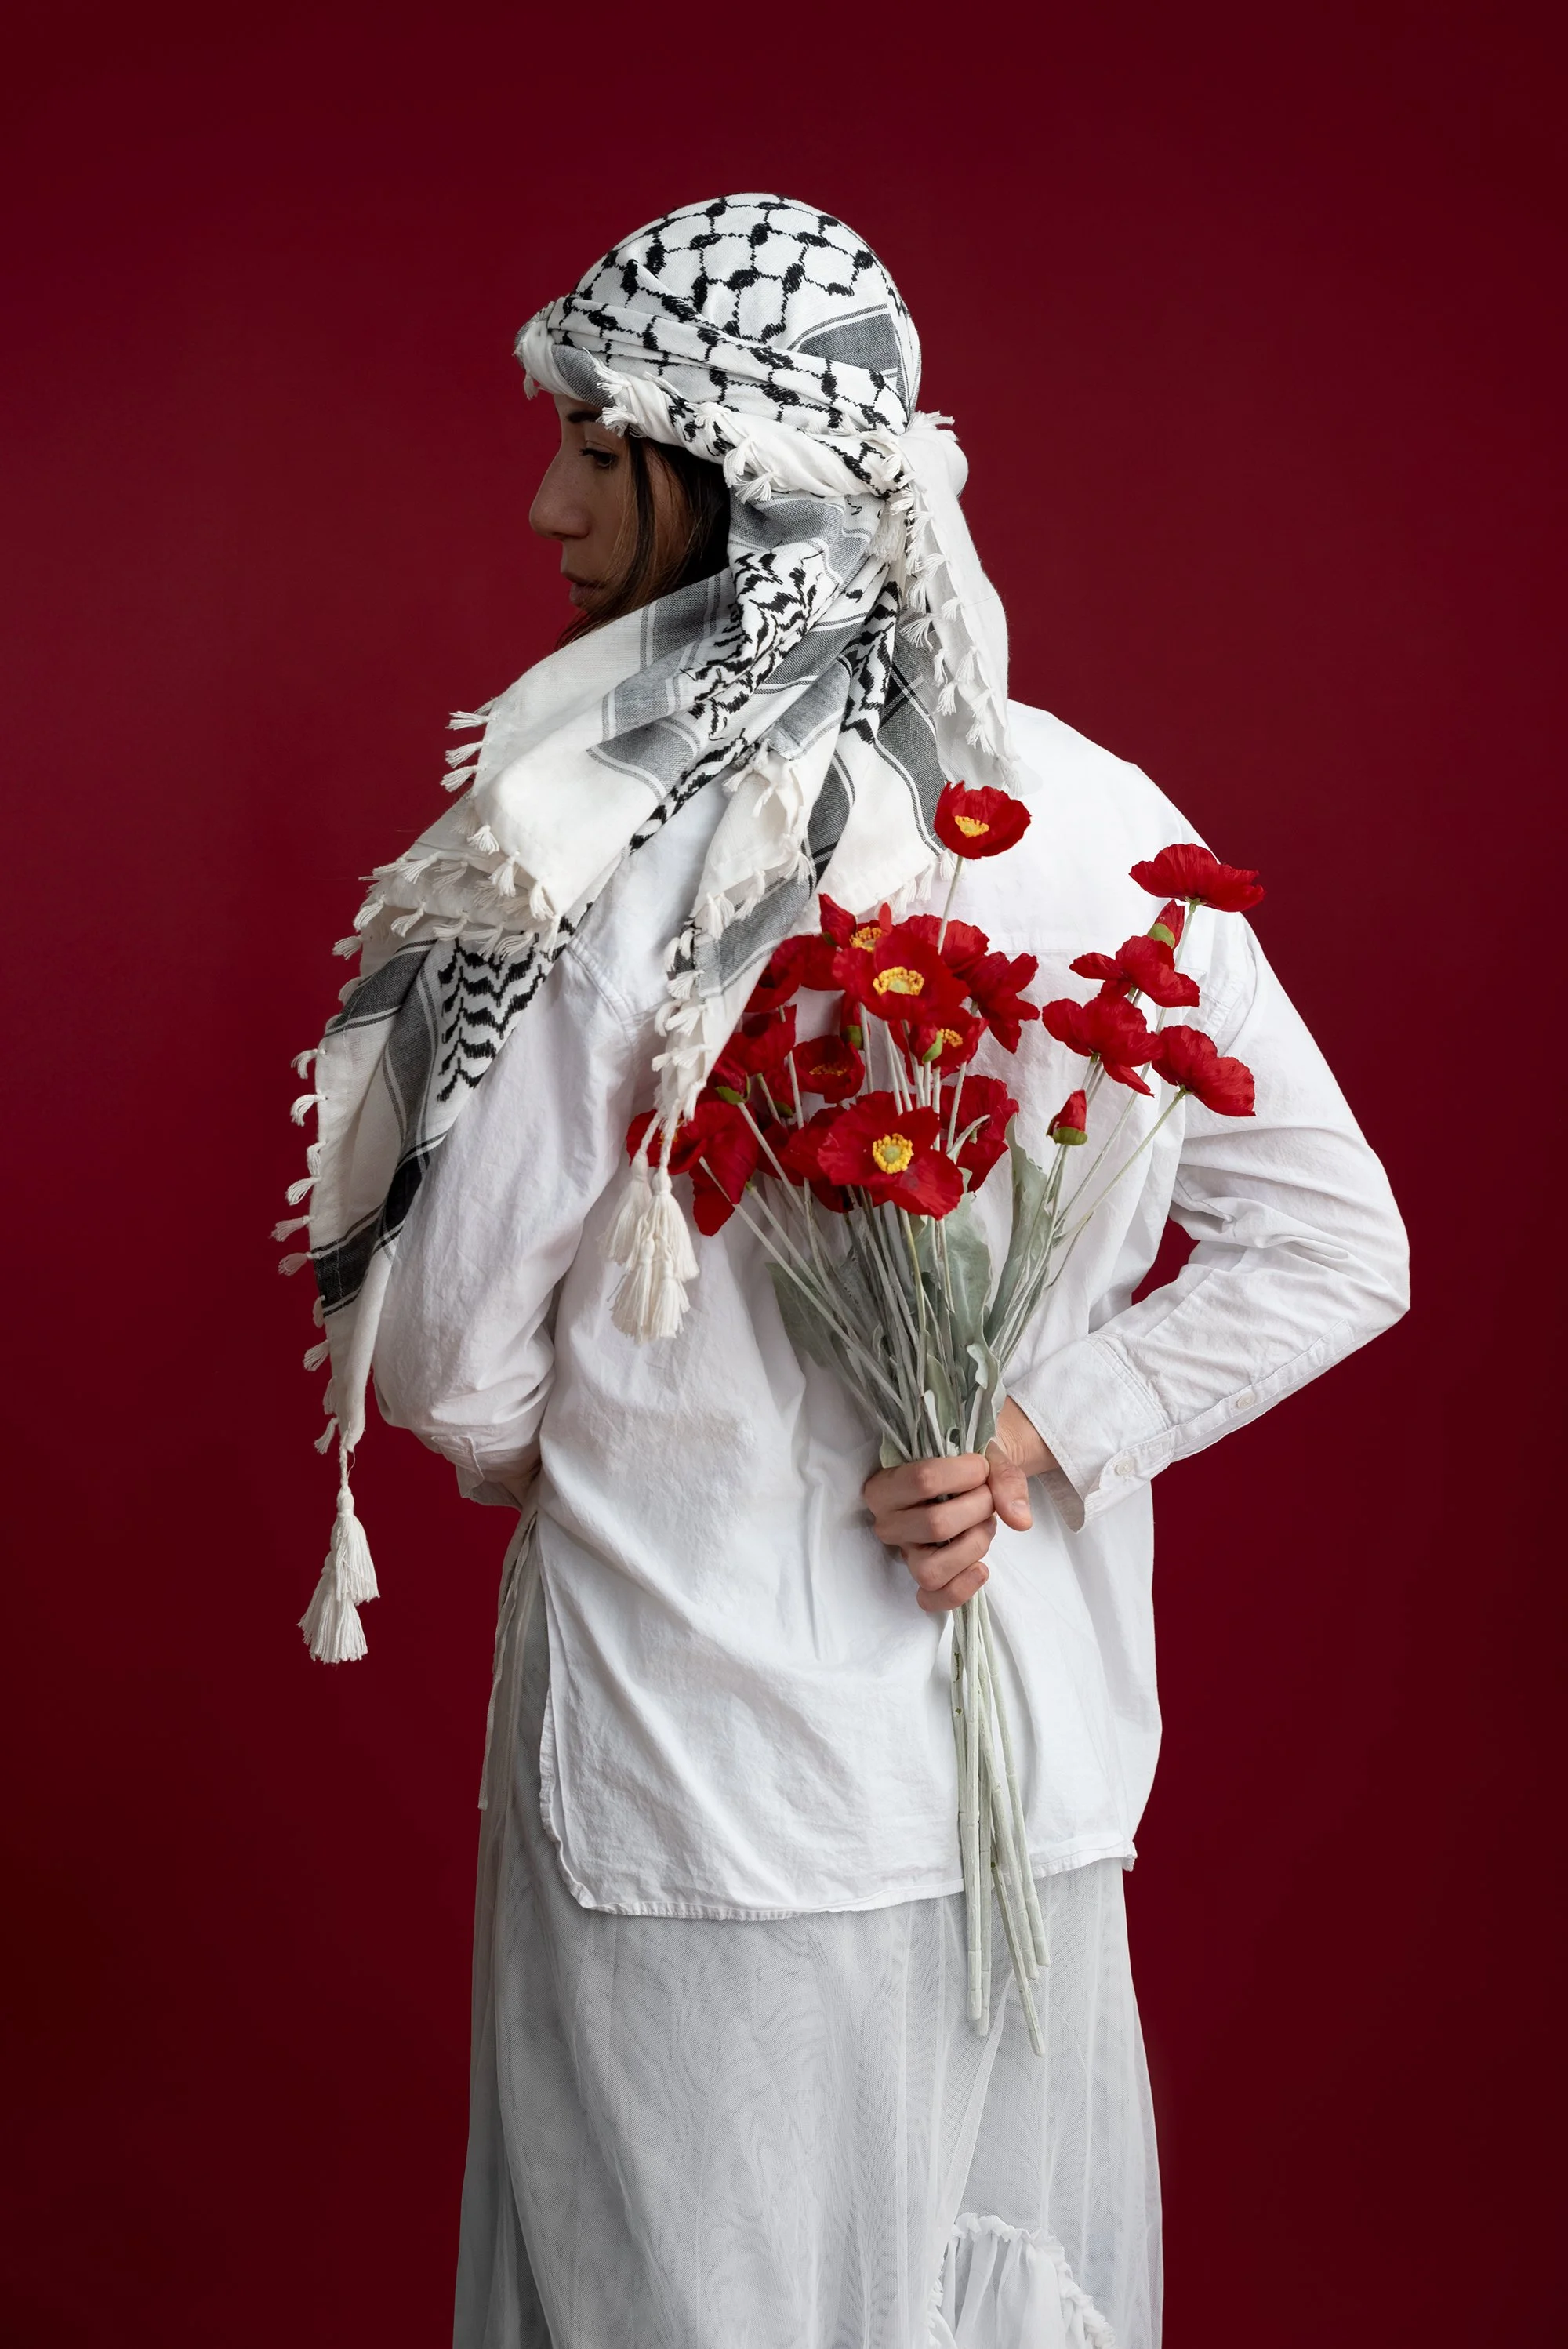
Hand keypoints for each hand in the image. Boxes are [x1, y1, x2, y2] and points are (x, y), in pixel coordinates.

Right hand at [862, 1399, 1055, 1613]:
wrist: (974, 1478)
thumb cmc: (968, 1466)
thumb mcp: (986, 1457)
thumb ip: (1005, 1479)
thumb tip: (1019, 1520)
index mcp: (885, 1484)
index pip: (923, 1480)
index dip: (966, 1474)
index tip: (981, 1467)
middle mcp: (887, 1523)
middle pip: (935, 1525)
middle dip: (977, 1509)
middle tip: (988, 1497)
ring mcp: (904, 1554)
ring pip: (930, 1569)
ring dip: (972, 1546)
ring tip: (986, 1526)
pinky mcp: (923, 1579)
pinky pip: (932, 1599)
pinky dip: (961, 1589)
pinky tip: (982, 1568)